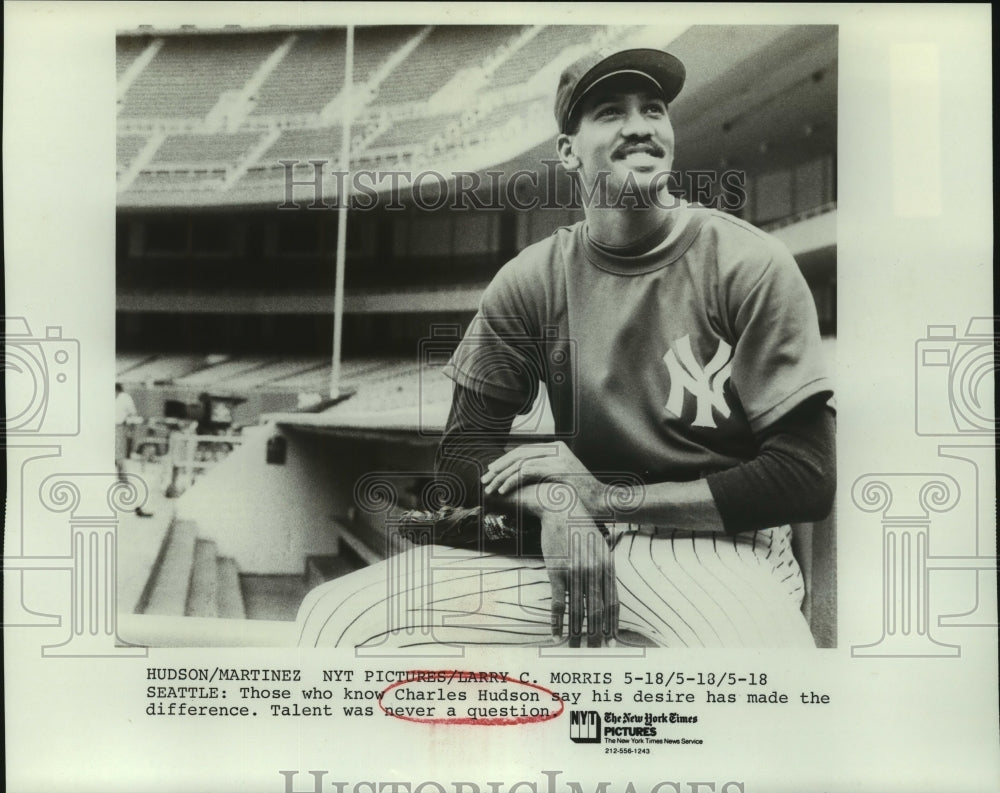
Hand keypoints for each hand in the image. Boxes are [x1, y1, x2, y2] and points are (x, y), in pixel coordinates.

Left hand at [481, 441, 606, 514]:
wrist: (603, 502)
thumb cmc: (582, 495)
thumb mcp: (561, 478)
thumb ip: (545, 472)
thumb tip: (523, 476)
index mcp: (557, 448)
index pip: (524, 450)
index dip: (505, 460)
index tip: (491, 472)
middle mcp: (556, 448)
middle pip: (519, 454)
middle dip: (499, 467)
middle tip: (485, 479)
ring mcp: (558, 457)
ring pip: (521, 462)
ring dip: (502, 476)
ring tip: (490, 487)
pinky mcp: (558, 469)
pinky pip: (527, 471)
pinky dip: (512, 480)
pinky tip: (503, 490)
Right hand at [540, 511, 617, 646]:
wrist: (561, 508)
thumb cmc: (581, 528)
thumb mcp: (601, 546)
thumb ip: (605, 568)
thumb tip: (609, 592)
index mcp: (607, 567)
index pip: (612, 604)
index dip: (611, 626)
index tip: (610, 643)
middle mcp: (594, 572)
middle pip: (597, 612)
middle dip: (595, 636)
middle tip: (593, 654)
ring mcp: (576, 572)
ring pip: (577, 612)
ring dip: (576, 634)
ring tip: (573, 650)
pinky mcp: (557, 571)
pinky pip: (558, 603)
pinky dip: (557, 621)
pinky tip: (555, 634)